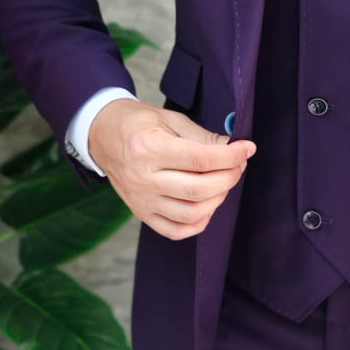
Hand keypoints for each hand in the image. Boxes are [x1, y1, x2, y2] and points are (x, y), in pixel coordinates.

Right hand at [88, 97, 255, 239]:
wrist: (102, 135)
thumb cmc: (138, 124)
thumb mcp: (170, 119)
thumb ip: (202, 136)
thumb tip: (232, 149)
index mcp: (149, 149)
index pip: (201, 159)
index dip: (231, 156)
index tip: (247, 149)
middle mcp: (143, 178)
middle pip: (199, 189)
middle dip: (229, 178)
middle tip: (237, 165)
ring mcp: (141, 200)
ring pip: (191, 213)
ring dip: (217, 199)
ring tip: (223, 182)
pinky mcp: (141, 213)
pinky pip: (175, 230)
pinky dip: (198, 223)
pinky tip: (207, 205)